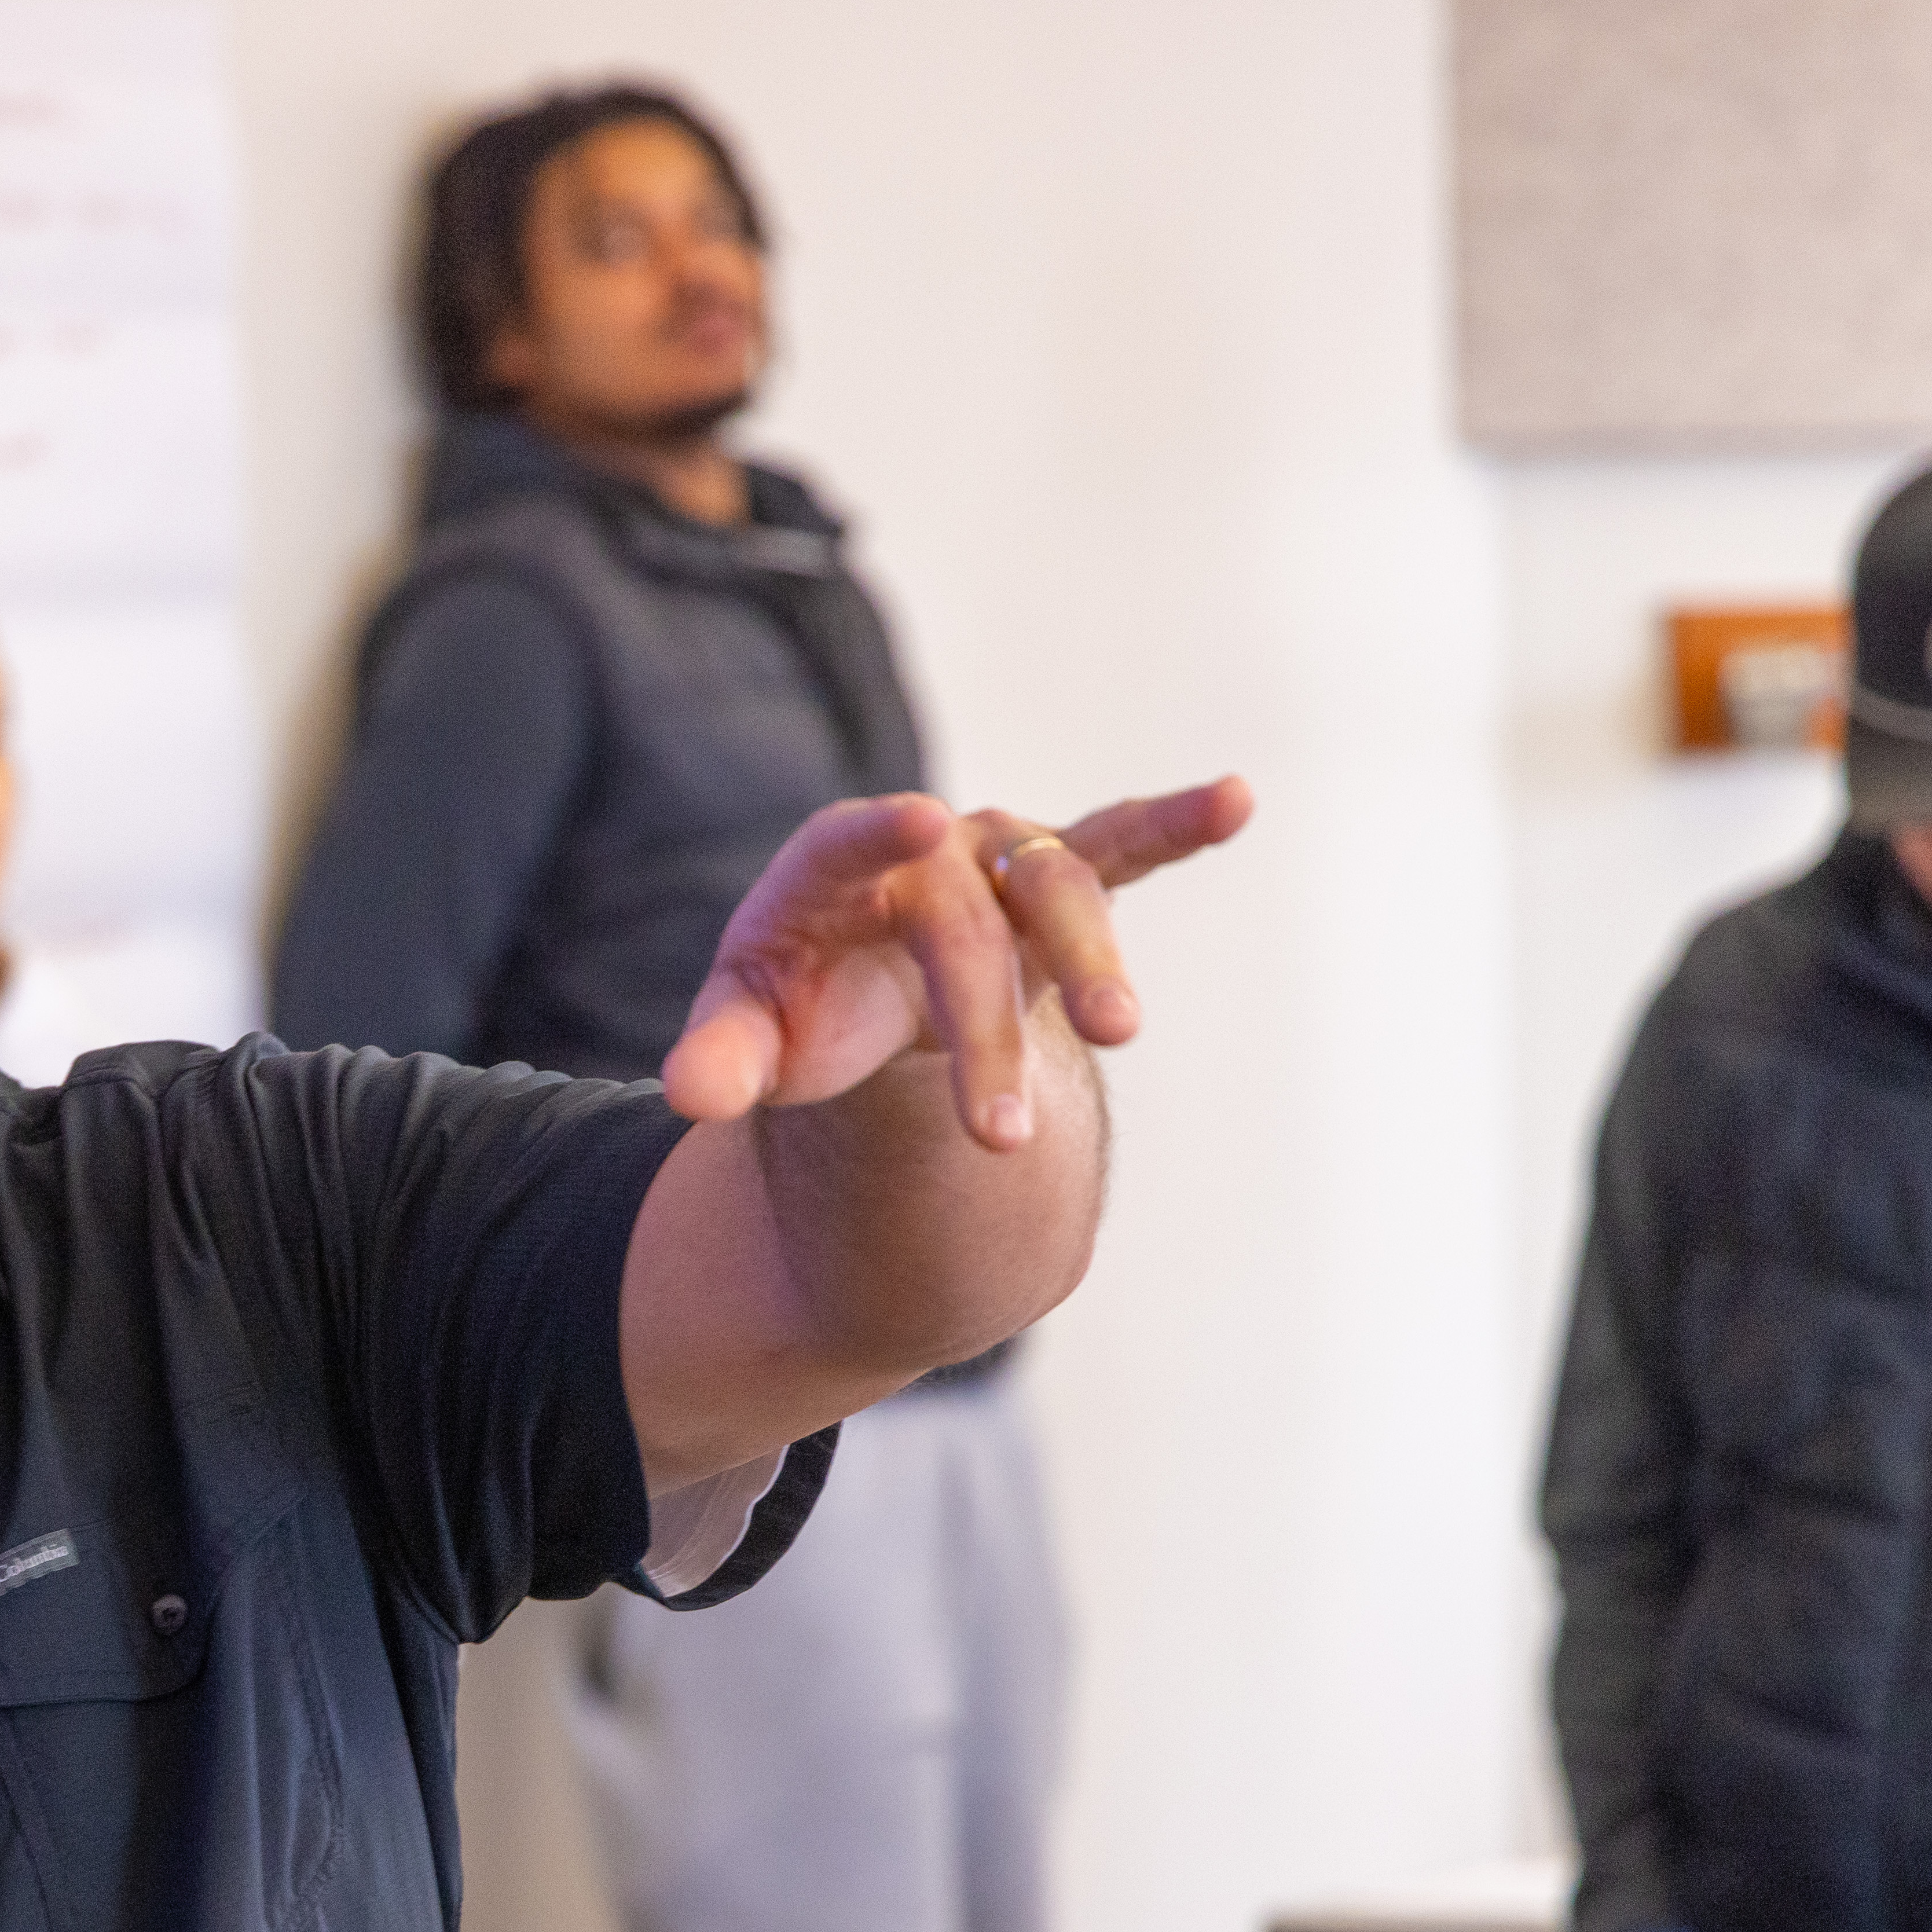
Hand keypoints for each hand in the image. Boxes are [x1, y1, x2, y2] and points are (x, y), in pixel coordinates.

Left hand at [661, 778, 1252, 1143]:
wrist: (864, 994)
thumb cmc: (797, 1011)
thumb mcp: (749, 1042)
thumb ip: (720, 1061)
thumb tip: (693, 1096)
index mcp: (825, 875)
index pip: (844, 845)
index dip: (878, 833)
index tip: (922, 823)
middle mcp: (923, 850)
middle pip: (961, 928)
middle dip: (980, 1034)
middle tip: (993, 1134)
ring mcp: (997, 859)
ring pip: (1055, 893)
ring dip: (1092, 962)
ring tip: (1121, 1030)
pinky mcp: (1058, 883)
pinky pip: (1122, 847)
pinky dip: (1177, 824)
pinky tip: (1237, 797)